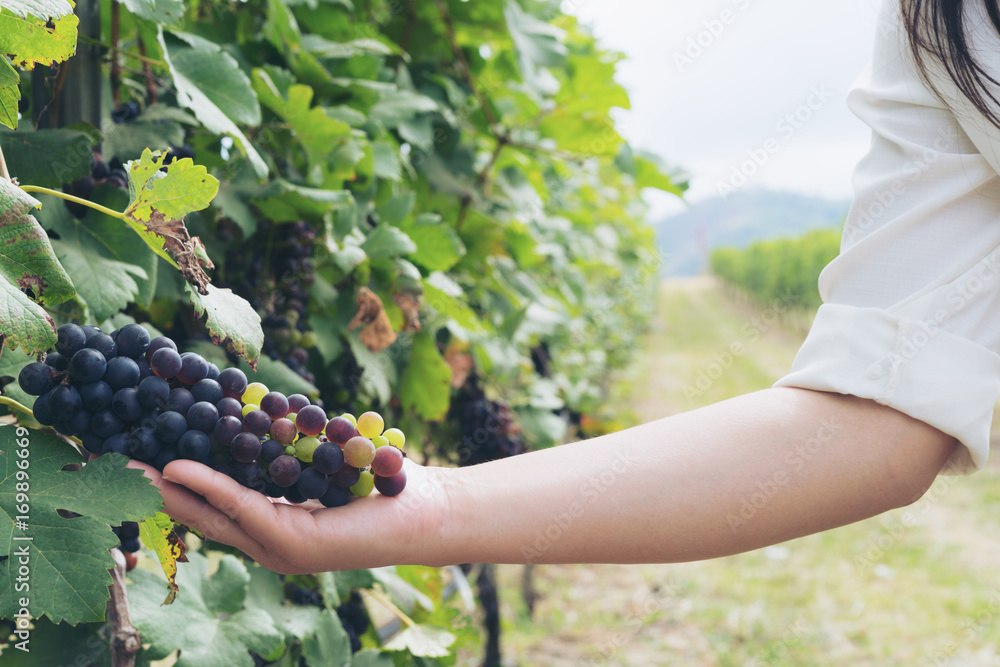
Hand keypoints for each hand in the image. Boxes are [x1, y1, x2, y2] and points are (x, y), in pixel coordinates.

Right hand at [128, 457, 449, 573]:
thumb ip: (285, 452)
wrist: (427, 508)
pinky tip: (179, 469)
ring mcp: (279, 550)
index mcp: (273, 525)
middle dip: (158, 491)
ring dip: (171, 490)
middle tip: (118, 464)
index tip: (141, 457)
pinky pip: (244, 510)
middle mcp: (270, 543)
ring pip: (214, 516)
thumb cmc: (380, 482)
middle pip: (202, 516)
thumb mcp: (321, 462)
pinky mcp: (295, 546)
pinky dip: (210, 487)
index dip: (176, 485)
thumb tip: (257, 407)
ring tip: (133, 466)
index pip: (214, 507)